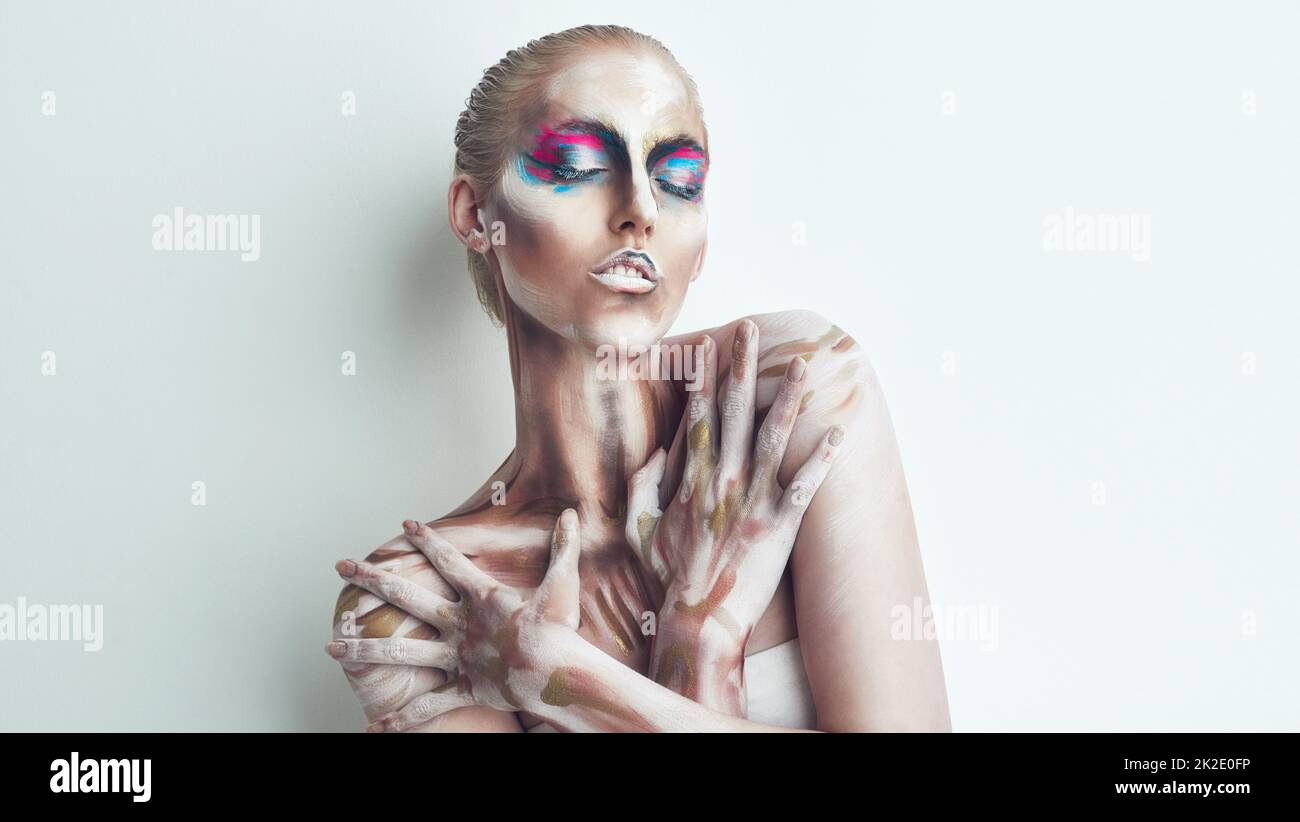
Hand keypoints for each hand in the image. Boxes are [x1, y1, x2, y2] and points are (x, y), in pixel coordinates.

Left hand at [326, 510, 581, 730]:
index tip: (405, 524)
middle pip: (406, 597)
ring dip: (362, 651)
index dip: (427, 541)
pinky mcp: (463, 688)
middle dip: (371, 580)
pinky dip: (403, 718)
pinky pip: (428, 706)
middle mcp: (461, 624)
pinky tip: (376, 726)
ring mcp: (458, 657)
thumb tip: (572, 512)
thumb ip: (564, 547)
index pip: (448, 561)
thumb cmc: (560, 631)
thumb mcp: (563, 583)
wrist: (556, 675)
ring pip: (400, 654)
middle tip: (343, 567)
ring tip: (330, 649)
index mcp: (482, 597)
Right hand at [625, 320, 843, 649]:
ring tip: (802, 365)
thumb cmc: (668, 576)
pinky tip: (839, 432)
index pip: (696, 414)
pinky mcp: (780, 524)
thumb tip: (654, 452)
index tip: (707, 344)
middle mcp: (723, 480)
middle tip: (750, 330)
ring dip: (788, 397)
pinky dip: (823, 457)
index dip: (702, 376)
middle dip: (742, 366)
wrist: (699, 619)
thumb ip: (642, 485)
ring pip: (773, 437)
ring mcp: (753, 500)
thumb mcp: (638, 527)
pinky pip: (806, 484)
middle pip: (734, 411)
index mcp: (690, 478)